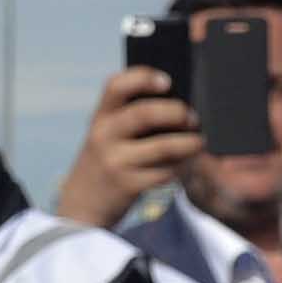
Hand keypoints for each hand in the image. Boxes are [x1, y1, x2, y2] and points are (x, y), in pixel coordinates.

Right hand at [52, 66, 204, 228]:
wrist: (82, 205)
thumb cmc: (107, 161)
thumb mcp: (107, 136)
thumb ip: (131, 118)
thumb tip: (179, 106)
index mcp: (100, 117)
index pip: (115, 86)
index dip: (142, 78)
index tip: (167, 82)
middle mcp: (104, 136)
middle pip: (144, 113)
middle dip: (176, 112)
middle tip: (193, 118)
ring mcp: (115, 162)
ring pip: (162, 147)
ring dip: (188, 143)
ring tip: (199, 141)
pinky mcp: (128, 186)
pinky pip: (164, 172)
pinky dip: (180, 167)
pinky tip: (186, 164)